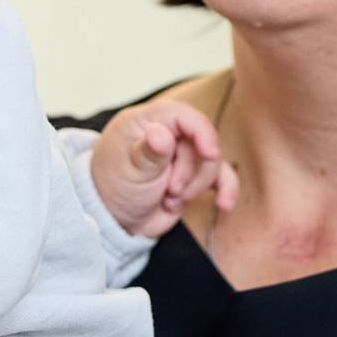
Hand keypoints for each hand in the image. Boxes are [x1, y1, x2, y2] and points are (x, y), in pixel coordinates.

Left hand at [90, 100, 238, 238]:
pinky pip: (219, 178)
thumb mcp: (128, 171)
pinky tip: (224, 204)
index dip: (201, 132)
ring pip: (212, 162)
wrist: (113, 221)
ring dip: (197, 185)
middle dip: (191, 171)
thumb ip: (148, 152)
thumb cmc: (111, 189)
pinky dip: (224, 189)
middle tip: (171, 190)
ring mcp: (181, 156)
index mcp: (146, 121)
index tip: (210, 154)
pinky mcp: (192, 176)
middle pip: (201, 142)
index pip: (183, 115)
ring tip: (172, 200)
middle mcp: (167, 134)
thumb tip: (161, 133)